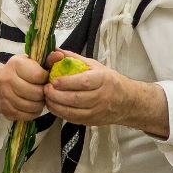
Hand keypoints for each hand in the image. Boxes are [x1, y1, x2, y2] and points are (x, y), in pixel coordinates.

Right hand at [0, 54, 47, 120]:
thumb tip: (60, 56)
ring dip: (39, 104)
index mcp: (15, 64)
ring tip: (39, 98)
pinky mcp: (5, 109)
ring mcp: (5, 95)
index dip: (46, 79)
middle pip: (35, 93)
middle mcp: (7, 79)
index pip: (38, 76)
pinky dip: (33, 112)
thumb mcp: (33, 61)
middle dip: (43, 93)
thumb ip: (48, 59)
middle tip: (43, 90)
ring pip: (31, 106)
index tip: (45, 78)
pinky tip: (33, 105)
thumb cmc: (21, 71)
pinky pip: (26, 115)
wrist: (0, 83)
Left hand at [43, 49, 167, 135]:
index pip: (83, 82)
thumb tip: (55, 50)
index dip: (67, 82)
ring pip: (73, 112)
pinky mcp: (92, 121)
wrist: (126, 102)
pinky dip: (60, 113)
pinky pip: (73, 119)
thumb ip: (74, 58)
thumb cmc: (109, 81)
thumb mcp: (95, 65)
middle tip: (45, 89)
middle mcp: (101, 97)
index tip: (53, 80)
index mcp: (103, 80)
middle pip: (76, 99)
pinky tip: (53, 106)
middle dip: (57, 95)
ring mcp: (96, 111)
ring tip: (47, 97)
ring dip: (56, 105)